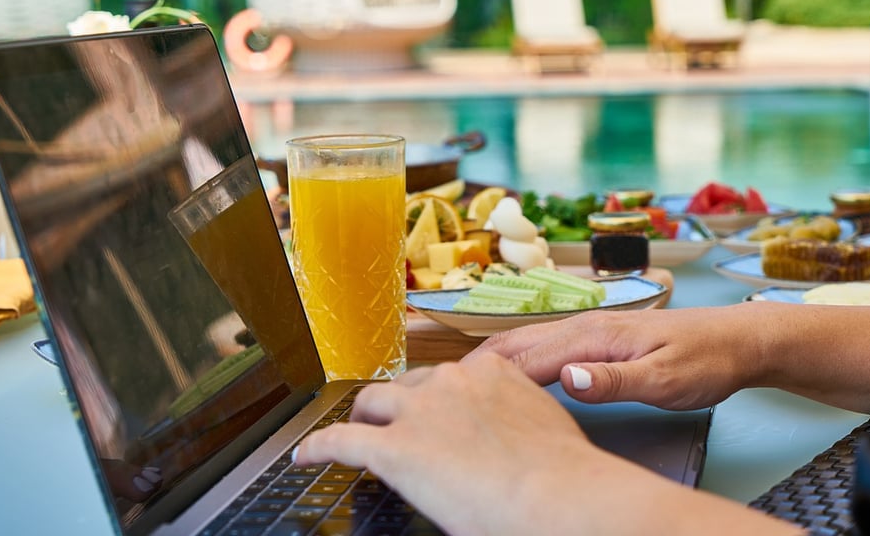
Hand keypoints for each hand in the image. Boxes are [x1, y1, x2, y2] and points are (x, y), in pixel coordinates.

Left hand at [295, 353, 613, 534]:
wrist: (557, 496)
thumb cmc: (563, 477)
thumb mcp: (540, 430)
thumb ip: (515, 425)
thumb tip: (510, 447)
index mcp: (492, 373)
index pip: (451, 377)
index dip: (435, 399)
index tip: (433, 412)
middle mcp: (453, 381)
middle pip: (408, 385)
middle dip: (398, 405)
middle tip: (393, 425)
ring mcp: (420, 410)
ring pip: (372, 403)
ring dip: (362, 419)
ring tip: (353, 434)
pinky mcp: (392, 447)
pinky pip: (341, 442)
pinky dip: (319, 448)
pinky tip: (306, 457)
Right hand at [468, 307, 756, 409]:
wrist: (738, 338)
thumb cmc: (706, 360)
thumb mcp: (666, 380)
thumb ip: (615, 381)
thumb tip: (567, 378)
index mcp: (595, 335)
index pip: (529, 357)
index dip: (488, 377)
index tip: (453, 394)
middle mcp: (586, 325)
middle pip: (518, 343)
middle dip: (476, 364)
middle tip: (437, 387)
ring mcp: (591, 328)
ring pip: (528, 341)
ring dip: (492, 360)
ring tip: (458, 381)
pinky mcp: (600, 336)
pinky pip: (546, 344)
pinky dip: (517, 357)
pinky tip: (510, 372)